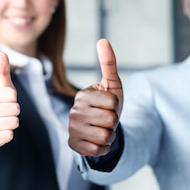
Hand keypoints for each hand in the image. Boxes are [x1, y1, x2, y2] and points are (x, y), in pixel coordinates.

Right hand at [0, 52, 19, 148]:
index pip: (12, 94)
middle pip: (15, 109)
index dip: (13, 99)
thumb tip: (2, 53)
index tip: (4, 101)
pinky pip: (8, 135)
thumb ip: (2, 71)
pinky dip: (7, 134)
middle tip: (5, 113)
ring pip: (13, 122)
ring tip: (2, 122)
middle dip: (14, 111)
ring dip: (12, 123)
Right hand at [68, 39, 122, 156]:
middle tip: (106, 119)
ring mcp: (72, 129)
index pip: (113, 103)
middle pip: (110, 121)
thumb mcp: (112, 85)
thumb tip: (103, 40)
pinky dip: (103, 148)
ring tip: (102, 129)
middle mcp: (74, 112)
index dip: (117, 106)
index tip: (109, 106)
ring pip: (105, 136)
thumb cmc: (107, 104)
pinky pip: (99, 150)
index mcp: (82, 95)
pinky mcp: (74, 145)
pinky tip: (96, 140)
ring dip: (110, 135)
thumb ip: (108, 63)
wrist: (99, 128)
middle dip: (114, 122)